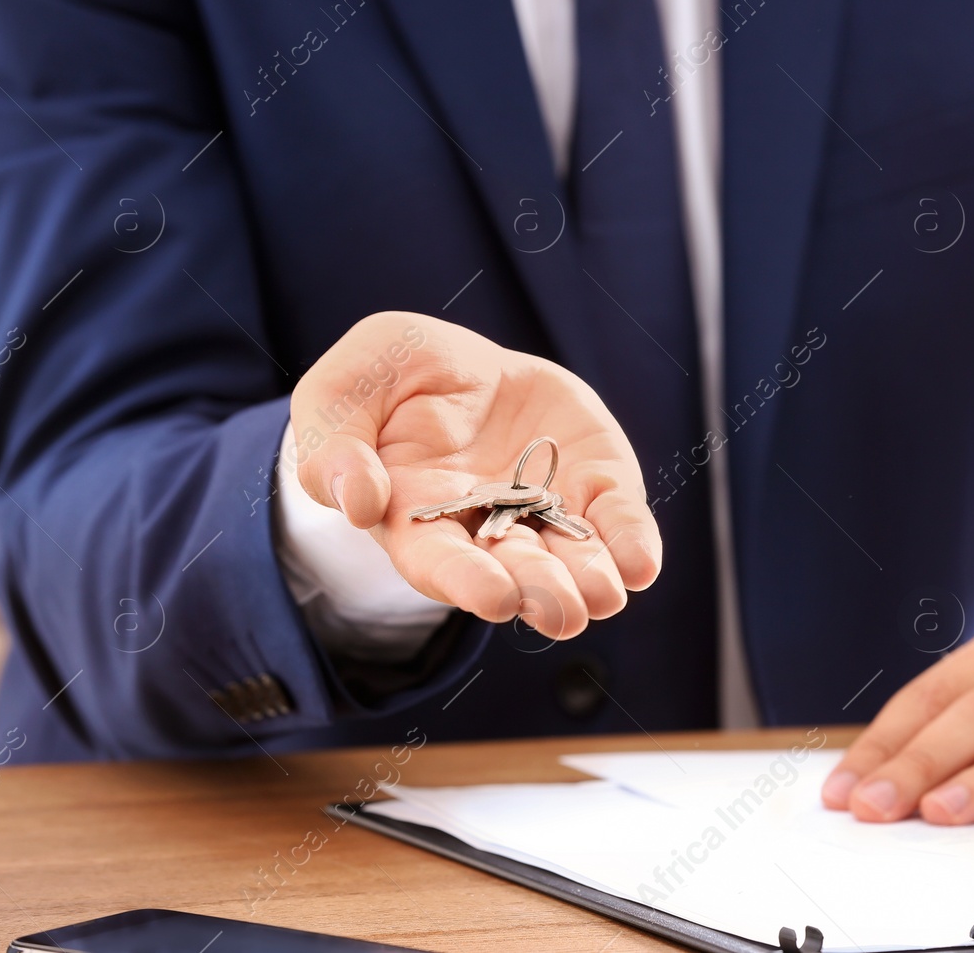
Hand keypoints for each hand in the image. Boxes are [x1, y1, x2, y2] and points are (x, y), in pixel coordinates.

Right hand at [288, 312, 659, 639]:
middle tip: (563, 612)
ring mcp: (546, 507)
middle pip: (515, 571)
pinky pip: (616, 514)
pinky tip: (641, 562)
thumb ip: (333, 447)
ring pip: (571, 556)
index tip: (496, 597)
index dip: (468, 582)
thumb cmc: (382, 382)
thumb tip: (357, 503)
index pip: (441, 563)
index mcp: (415, 520)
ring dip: (591, 579)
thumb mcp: (339, 393)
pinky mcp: (593, 479)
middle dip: (541, 591)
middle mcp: (486, 529)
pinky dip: (630, 539)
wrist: (452, 361)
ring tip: (605, 595)